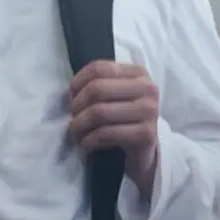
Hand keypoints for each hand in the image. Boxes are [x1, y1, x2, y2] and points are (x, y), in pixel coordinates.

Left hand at [68, 61, 159, 195]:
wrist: (144, 151)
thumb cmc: (123, 119)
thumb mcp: (115, 95)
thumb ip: (98, 84)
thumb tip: (73, 89)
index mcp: (138, 73)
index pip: (99, 68)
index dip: (78, 81)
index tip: (70, 96)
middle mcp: (147, 88)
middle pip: (98, 89)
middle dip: (77, 105)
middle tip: (72, 118)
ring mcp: (149, 111)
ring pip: (100, 112)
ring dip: (80, 124)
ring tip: (75, 132)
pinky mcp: (146, 134)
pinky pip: (107, 134)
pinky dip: (89, 141)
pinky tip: (85, 145)